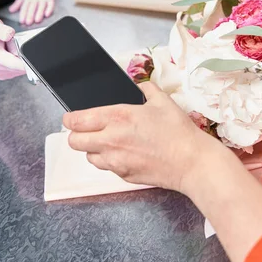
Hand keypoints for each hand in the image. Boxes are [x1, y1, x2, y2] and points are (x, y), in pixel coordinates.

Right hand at [0, 14, 25, 79]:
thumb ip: (2, 30)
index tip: (31, 56)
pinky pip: (16, 71)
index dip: (26, 61)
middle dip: (22, 57)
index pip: (14, 64)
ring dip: (19, 60)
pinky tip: (10, 56)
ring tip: (11, 50)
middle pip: (18, 67)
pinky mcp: (2, 75)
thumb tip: (9, 35)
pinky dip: (17, 64)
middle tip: (14, 46)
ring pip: (19, 70)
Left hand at [8, 0, 58, 25]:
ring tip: (37, 20)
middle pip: (33, 7)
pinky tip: (47, 14)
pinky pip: (50, 4)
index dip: (23, 14)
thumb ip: (18, 3)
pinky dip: (49, 9)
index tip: (22, 21)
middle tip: (28, 22)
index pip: (25, 7)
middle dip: (30, 15)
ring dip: (39, 13)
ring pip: (41, 6)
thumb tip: (10, 10)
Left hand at [63, 82, 216, 192]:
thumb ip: (146, 89)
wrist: (192, 162)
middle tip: (87, 131)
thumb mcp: (163, 101)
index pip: (76, 120)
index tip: (71, 118)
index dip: (69, 119)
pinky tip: (124, 154)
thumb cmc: (178, 132)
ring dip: (93, 150)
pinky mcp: (123, 175)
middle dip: (77, 135)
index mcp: (117, 117)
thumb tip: (139, 85)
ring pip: (88, 157)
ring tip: (108, 143)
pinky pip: (106, 168)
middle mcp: (111, 140)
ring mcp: (115, 160)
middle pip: (74, 141)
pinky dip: (109, 161)